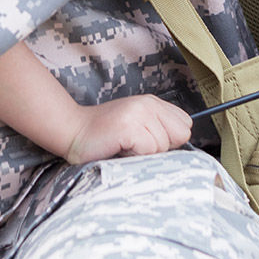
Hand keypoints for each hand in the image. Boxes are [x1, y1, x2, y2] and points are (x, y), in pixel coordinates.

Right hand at [65, 94, 192, 163]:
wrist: (73, 132)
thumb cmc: (105, 136)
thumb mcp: (138, 125)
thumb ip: (160, 129)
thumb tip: (182, 146)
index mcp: (152, 102)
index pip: (185, 125)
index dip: (169, 139)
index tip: (147, 140)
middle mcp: (147, 103)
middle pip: (180, 136)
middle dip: (161, 147)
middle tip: (135, 144)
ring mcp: (138, 113)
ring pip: (163, 146)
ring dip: (144, 154)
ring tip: (124, 146)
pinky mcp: (129, 127)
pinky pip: (149, 151)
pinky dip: (135, 156)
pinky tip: (119, 148)